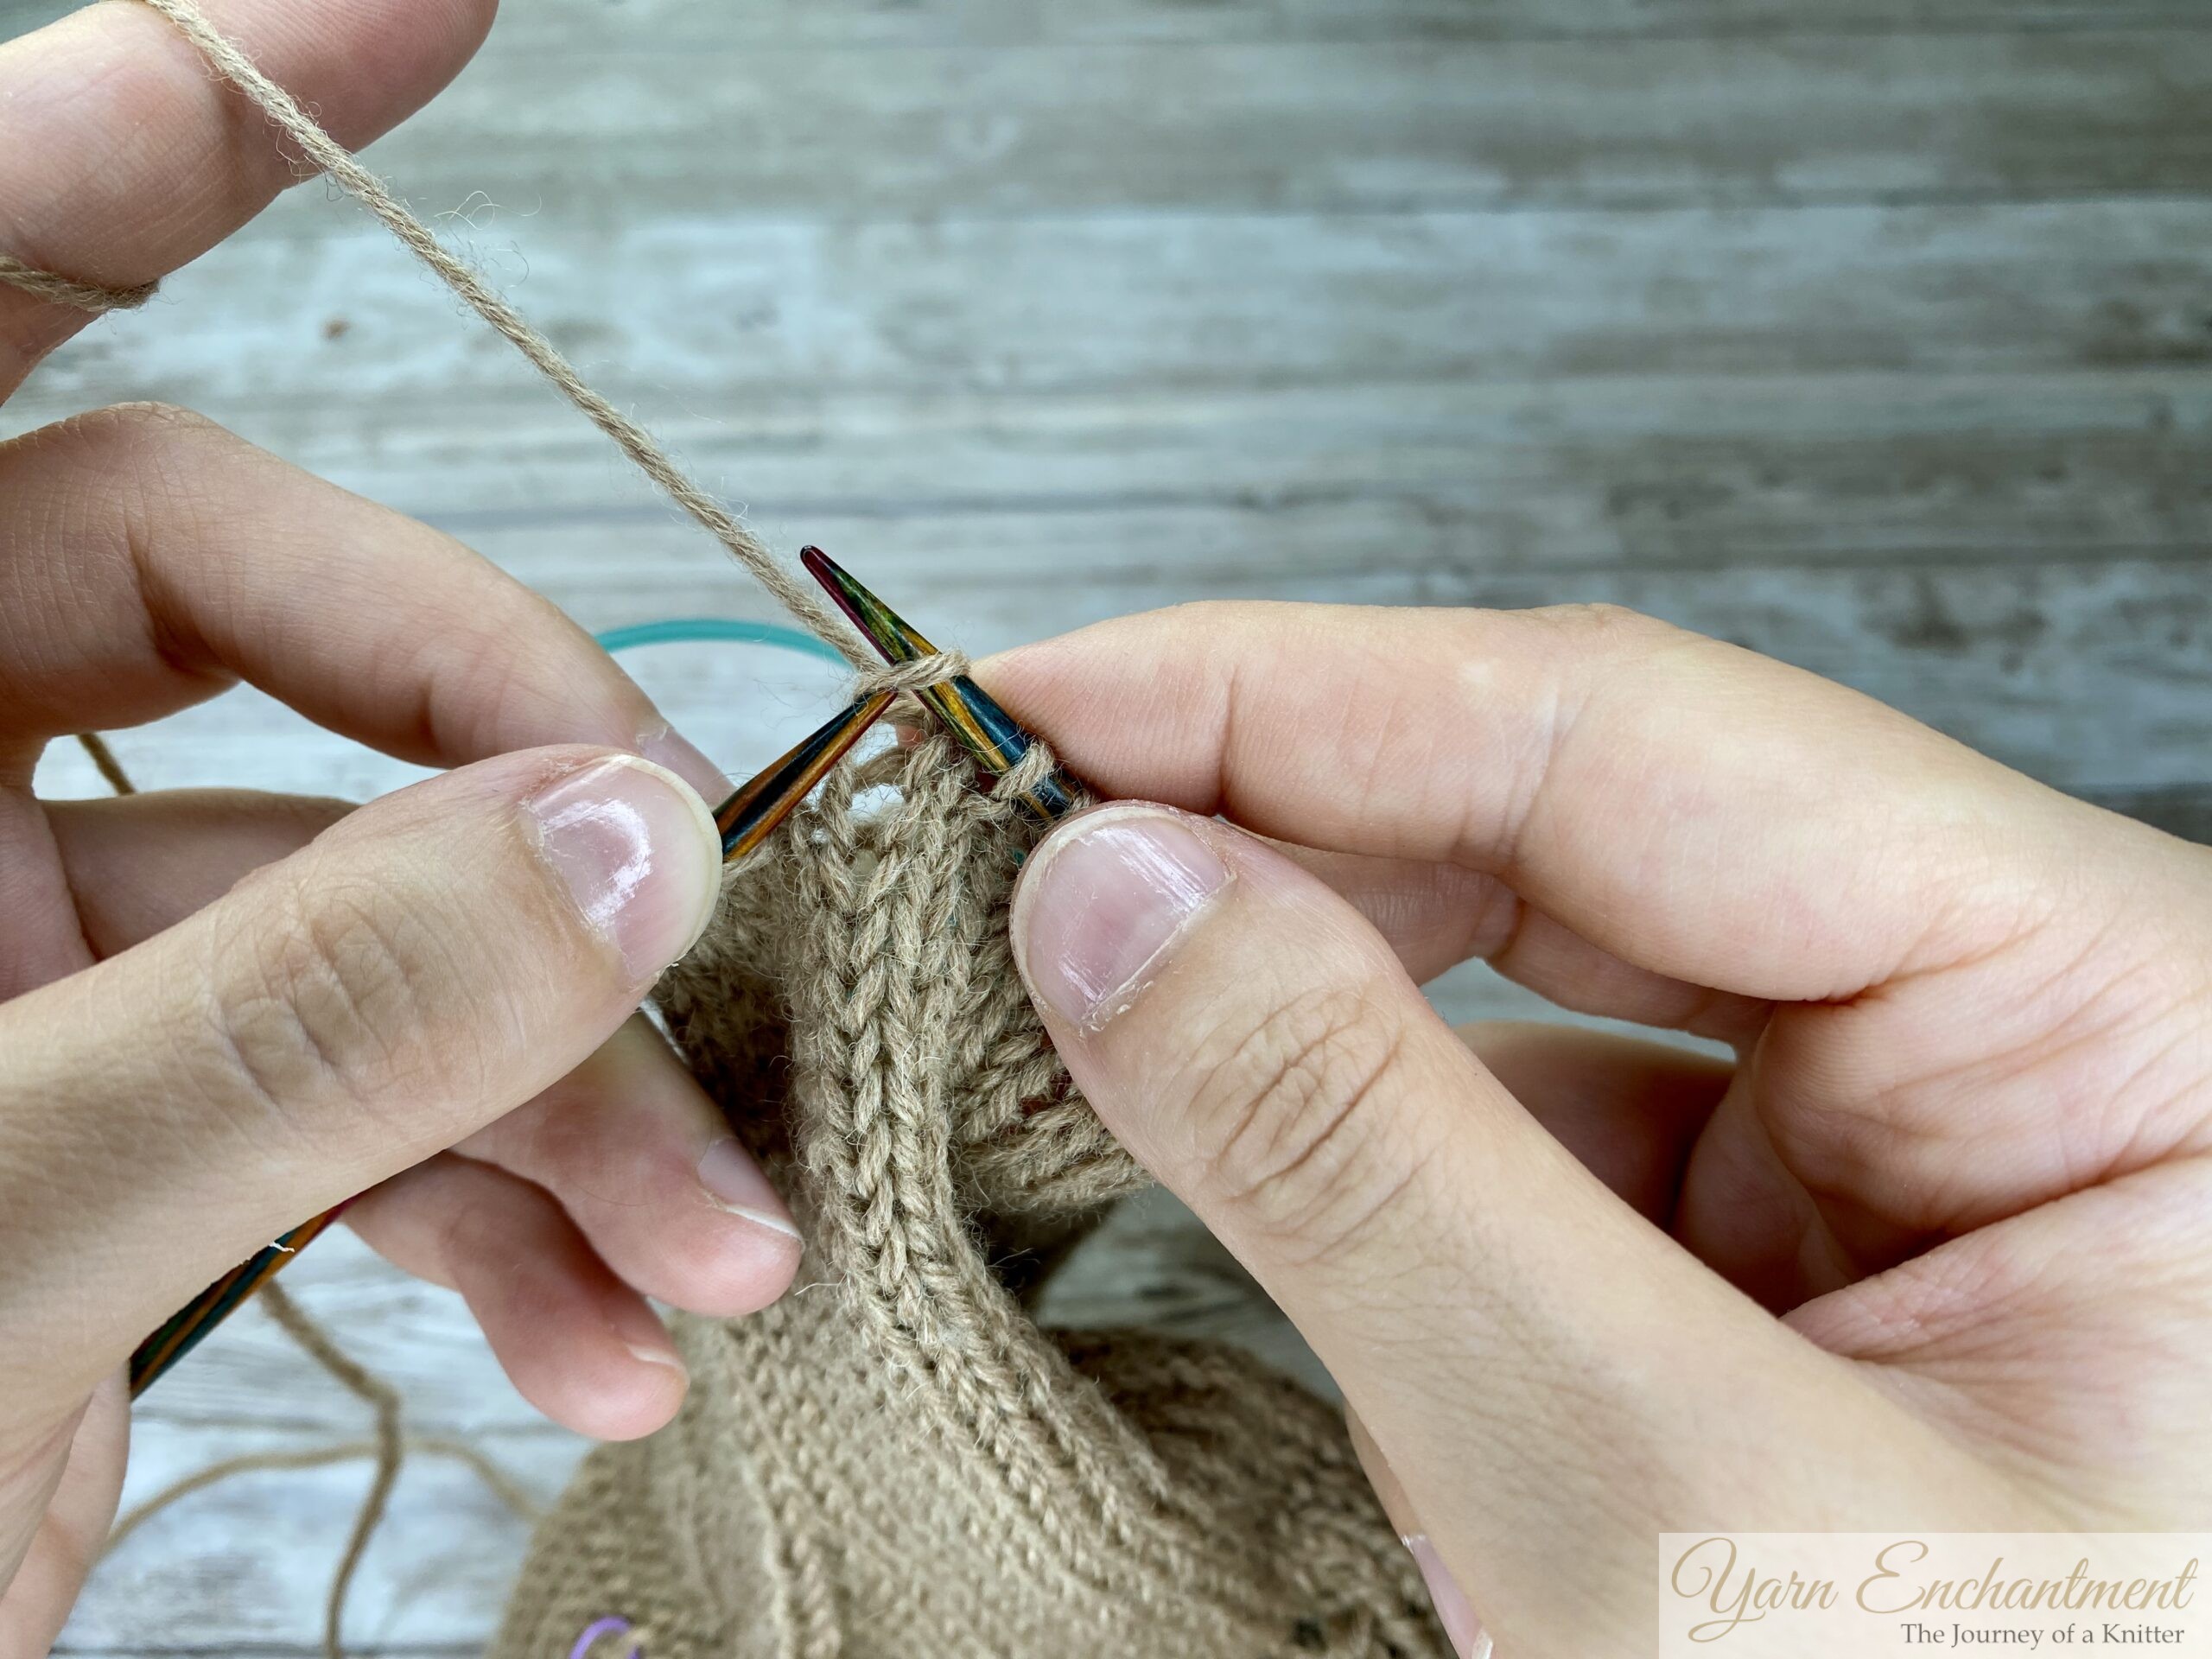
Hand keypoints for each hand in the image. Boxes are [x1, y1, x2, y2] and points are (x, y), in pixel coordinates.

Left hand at [0, 3, 800, 1647]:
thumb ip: (300, 1018)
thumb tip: (622, 852)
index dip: (187, 121)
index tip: (424, 2)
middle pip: (262, 606)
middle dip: (508, 761)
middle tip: (679, 904)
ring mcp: (11, 953)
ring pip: (355, 896)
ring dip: (564, 1070)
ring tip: (712, 1234)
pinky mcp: (119, 1119)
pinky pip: (360, 1089)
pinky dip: (511, 1206)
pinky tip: (617, 1320)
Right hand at [989, 602, 2211, 1657]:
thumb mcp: (1649, 1505)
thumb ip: (1369, 1161)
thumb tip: (1107, 892)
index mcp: (2125, 1015)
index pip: (1635, 741)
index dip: (1294, 695)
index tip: (1032, 698)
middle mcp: (2028, 1034)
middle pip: (1585, 829)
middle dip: (1271, 838)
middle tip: (1000, 848)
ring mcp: (1912, 1147)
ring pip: (1545, 974)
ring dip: (1302, 989)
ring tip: (1075, 996)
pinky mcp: (1802, 1255)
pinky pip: (1546, 1127)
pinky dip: (1368, 1143)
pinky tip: (1231, 1149)